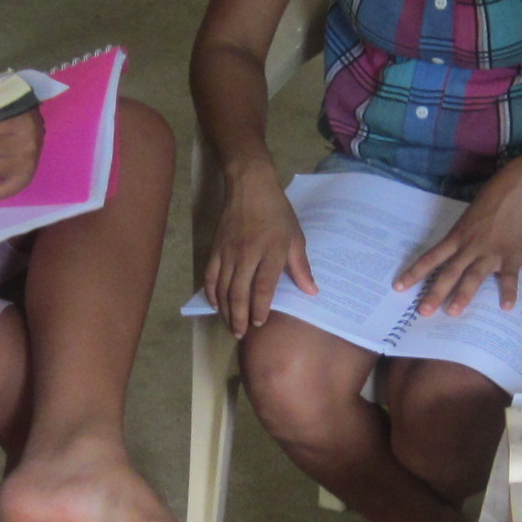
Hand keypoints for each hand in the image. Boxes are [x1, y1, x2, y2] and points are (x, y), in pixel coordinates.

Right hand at [203, 167, 315, 336]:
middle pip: (239, 292)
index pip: (263, 287)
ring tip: (230, 326)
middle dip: (239, 316)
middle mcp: (247, 255)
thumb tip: (311, 291)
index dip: (260, 308)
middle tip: (241, 334)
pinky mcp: (215, 249)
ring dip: (225, 310)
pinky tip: (214, 305)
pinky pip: (210, 276)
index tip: (260, 323)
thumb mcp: (296, 237)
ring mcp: (228, 253)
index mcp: (271, 252)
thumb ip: (301, 266)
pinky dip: (211, 293)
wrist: (250, 187)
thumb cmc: (278, 213)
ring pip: (223, 288)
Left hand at [395, 164, 521, 315]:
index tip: (399, 287)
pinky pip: (510, 278)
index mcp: (457, 237)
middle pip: (449, 273)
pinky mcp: (512, 257)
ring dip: (463, 295)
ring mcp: (491, 253)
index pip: (431, 258)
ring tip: (453, 312)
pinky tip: (506, 307)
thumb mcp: (470, 216)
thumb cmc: (493, 198)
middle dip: (435, 293)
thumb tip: (457, 252)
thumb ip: (464, 236)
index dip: (414, 273)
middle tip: (423, 311)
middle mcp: (470, 247)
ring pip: (473, 277)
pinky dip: (509, 292)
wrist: (520, 189)